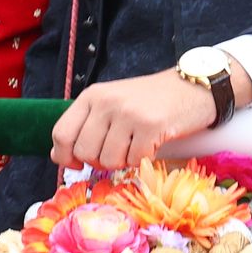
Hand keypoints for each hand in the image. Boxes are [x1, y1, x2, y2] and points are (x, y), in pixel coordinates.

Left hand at [54, 68, 217, 173]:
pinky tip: (151, 143)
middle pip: (84, 152)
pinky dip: (142, 159)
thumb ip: (86, 126)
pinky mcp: (150, 126)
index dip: (64, 156)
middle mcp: (106, 102)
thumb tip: (58, 157)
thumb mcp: (112, 105)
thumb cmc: (150, 101)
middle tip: (118, 151)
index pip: (61, 134)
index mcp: (92, 96)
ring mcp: (128, 113)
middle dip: (99, 161)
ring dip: (122, 161)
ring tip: (135, 145)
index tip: (77, 163)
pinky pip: (134, 161)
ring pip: (108, 161)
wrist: (193, 88)